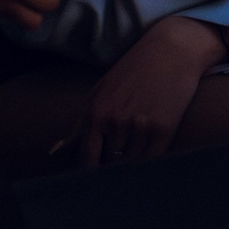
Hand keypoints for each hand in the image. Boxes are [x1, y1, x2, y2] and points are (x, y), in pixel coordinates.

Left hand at [80, 18, 224, 166]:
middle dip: (114, 165)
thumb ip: (78, 125)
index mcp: (96, 113)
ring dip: (134, 163)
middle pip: (111, 161)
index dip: (90, 171)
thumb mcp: (99, 92)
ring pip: (133, 161)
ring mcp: (141, 124)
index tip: (94, 177)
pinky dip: (151, 160)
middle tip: (120, 164)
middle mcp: (117, 121)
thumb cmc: (133, 71)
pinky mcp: (165, 127)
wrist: (173, 51)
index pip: (88, 156)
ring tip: (138, 154)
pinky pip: (154, 157)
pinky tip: (152, 151)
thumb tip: (54, 152)